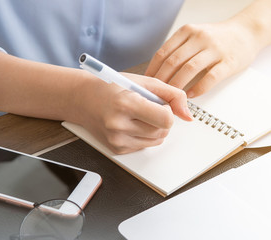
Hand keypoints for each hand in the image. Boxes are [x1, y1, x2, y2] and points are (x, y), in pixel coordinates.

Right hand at [75, 72, 191, 153]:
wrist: (82, 99)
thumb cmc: (111, 87)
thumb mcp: (143, 82)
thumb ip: (171, 95)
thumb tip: (188, 115)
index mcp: (126, 104)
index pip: (166, 119)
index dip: (167, 111)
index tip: (159, 104)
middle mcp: (119, 125)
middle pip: (162, 131)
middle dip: (162, 120)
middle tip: (146, 107)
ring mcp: (117, 140)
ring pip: (156, 141)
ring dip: (154, 128)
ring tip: (138, 114)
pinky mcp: (117, 149)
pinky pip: (144, 146)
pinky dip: (143, 135)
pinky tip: (130, 123)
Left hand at [145, 21, 260, 97]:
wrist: (247, 32)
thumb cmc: (218, 38)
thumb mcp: (195, 36)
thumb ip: (178, 49)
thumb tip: (157, 72)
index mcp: (187, 31)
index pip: (163, 53)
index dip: (152, 71)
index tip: (147, 84)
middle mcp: (200, 38)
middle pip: (173, 62)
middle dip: (162, 81)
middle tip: (157, 95)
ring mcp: (215, 49)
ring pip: (189, 69)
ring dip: (177, 86)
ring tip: (172, 98)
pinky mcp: (228, 62)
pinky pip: (210, 78)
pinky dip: (198, 89)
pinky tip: (191, 95)